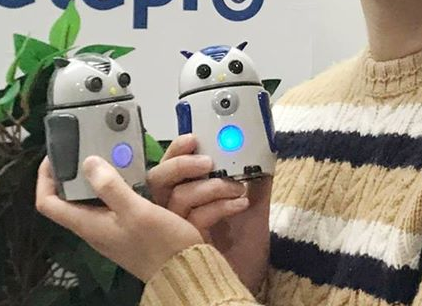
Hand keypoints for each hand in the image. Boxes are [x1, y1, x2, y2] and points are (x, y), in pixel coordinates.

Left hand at [35, 155, 202, 282]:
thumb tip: (88, 162)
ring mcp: (117, 219)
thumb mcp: (136, 213)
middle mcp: (99, 221)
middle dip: (87, 164)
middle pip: (78, 189)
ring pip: (106, 186)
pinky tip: (147, 165)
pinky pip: (127, 191)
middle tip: (97, 142)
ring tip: (125, 149)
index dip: (46, 176)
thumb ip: (112, 187)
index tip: (56, 152)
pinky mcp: (135, 217)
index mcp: (89, 224)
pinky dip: (134, 176)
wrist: (188, 271)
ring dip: (116, 168)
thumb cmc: (161, 249)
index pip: (49, 202)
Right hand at [146, 135, 270, 293]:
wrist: (248, 283)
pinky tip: (241, 204)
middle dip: (182, 164)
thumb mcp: (252, 208)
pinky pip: (197, 217)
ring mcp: (177, 231)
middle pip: (159, 180)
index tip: (193, 138)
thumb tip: (263, 154)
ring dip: (211, 186)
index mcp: (183, 199)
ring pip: (178, 197)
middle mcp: (172, 214)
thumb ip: (254, 181)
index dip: (176, 151)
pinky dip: (220, 205)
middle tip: (208, 161)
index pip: (168, 169)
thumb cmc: (245, 248)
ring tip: (237, 187)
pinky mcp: (187, 246)